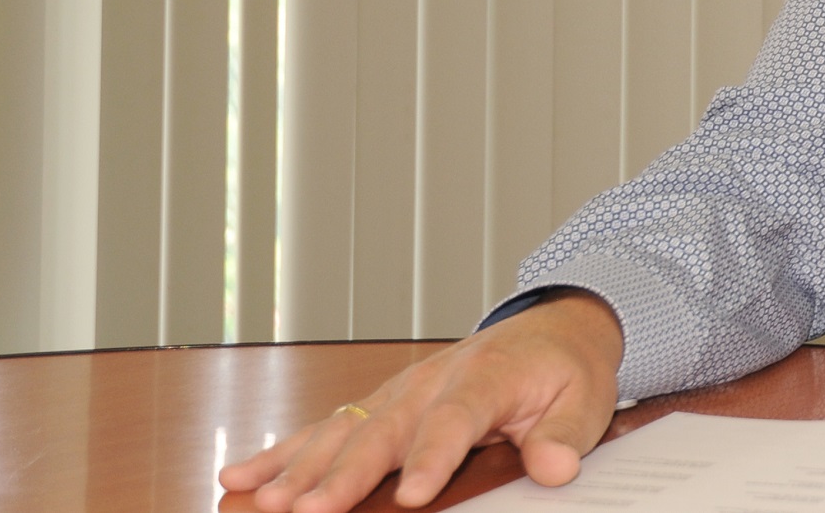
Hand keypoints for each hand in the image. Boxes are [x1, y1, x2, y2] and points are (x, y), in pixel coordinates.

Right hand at [216, 289, 625, 511]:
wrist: (553, 329)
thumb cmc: (566, 370)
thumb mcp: (585, 398)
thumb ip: (566, 433)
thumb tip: (553, 467)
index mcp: (484, 379)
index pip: (454, 420)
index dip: (432, 458)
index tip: (411, 495)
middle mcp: (431, 383)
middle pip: (382, 431)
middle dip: (344, 475)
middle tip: (310, 512)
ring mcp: (399, 393)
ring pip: (343, 432)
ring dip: (301, 468)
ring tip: (266, 503)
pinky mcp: (380, 405)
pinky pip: (326, 430)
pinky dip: (281, 453)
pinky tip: (239, 478)